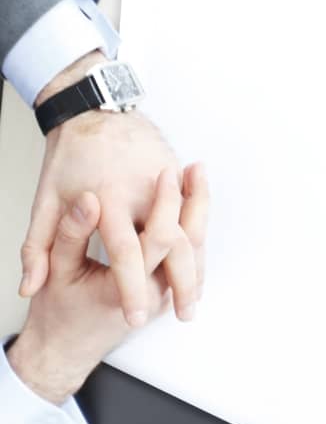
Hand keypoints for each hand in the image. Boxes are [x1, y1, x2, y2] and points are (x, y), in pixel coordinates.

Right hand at [8, 168, 207, 405]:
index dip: (164, 204)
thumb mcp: (57, 272)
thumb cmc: (59, 312)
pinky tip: (190, 194)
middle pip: (187, 242)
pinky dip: (191, 221)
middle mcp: (152, 293)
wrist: (67, 347)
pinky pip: (186, 252)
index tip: (165, 172)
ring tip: (197, 172)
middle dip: (195, 201)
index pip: (157, 241)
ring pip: (193, 247)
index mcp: (124, 288)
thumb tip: (89, 202)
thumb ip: (71, 235)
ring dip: (198, 207)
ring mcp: (162, 291)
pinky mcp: (163, 285)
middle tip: (195, 166)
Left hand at [23, 53, 190, 326]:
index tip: (136, 318)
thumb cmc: (69, 156)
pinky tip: (198, 261)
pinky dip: (197, 239)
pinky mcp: (174, 171)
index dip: (130, 289)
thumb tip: (29, 287)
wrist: (96, 106)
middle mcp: (142, 190)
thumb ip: (37, 247)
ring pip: (189, 228)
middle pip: (171, 244)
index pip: (125, 253)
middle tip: (184, 314)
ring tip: (196, 294)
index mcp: (109, 200)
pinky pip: (191, 211)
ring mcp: (163, 178)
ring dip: (196, 264)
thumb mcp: (44, 201)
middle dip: (181, 284)